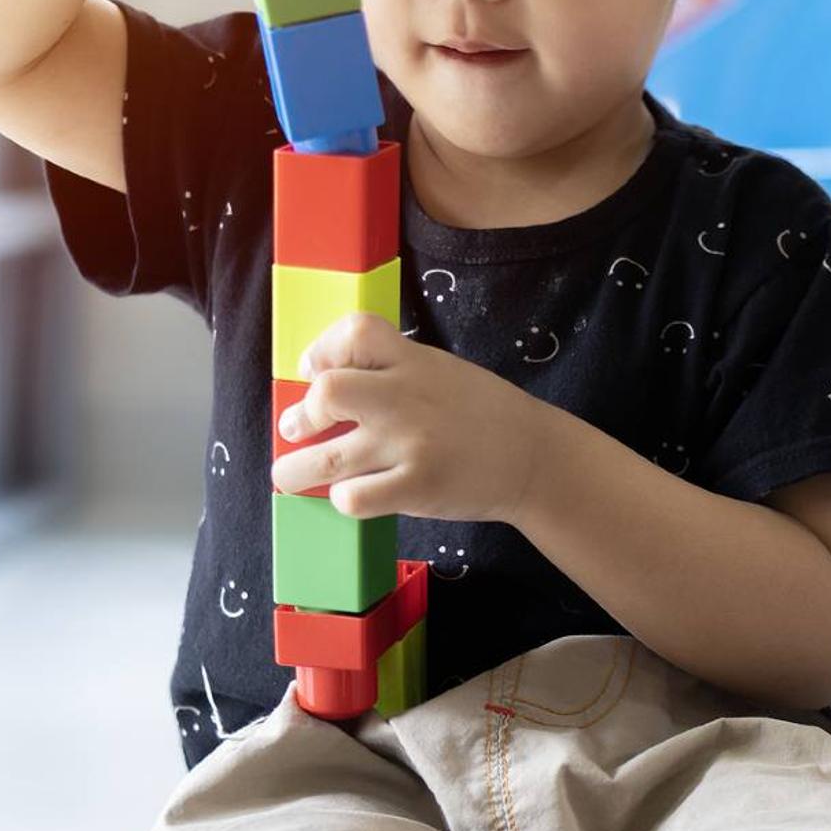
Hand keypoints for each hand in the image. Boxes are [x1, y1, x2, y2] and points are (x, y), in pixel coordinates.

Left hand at [271, 313, 552, 525]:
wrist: (535, 457)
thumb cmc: (485, 414)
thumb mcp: (442, 371)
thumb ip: (393, 370)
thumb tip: (324, 385)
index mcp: (415, 361)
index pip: (354, 332)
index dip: (322, 348)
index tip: (315, 370)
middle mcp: (408, 398)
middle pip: (327, 392)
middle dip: (301, 414)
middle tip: (299, 428)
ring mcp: (411, 444)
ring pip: (324, 458)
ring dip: (295, 470)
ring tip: (295, 474)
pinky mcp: (416, 488)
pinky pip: (352, 498)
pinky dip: (343, 498)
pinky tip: (355, 493)